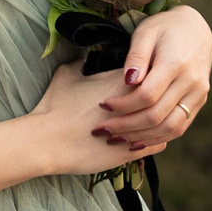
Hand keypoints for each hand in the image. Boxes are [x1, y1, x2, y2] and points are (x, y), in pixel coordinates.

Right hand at [29, 63, 169, 175]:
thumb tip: (84, 59)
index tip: (135, 83)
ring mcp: (137, 129)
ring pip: (162, 121)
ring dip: (157, 120)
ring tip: (148, 121)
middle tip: (145, 101)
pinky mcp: (134, 151)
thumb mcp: (66, 76)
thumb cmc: (56, 107)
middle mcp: (136, 104)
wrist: (48, 141)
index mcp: (123, 81)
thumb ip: (80, 64)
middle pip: (160, 97)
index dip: (144, 78)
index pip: (149, 73)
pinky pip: (158, 143)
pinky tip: (144, 138)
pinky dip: (154, 140)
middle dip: (155, 99)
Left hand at [96, 6, 211, 148]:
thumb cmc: (164, 28)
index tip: (103, 106)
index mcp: (176, 63)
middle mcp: (192, 82)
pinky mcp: (199, 102)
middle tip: (102, 129)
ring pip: (170, 127)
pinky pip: (179, 127)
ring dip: (141, 137)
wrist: (196, 28)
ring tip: (116, 139)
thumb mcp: (146, 32)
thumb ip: (136, 57)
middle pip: (157, 115)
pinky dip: (158, 137)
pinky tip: (137, 139)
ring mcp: (199, 94)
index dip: (123, 105)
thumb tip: (127, 80)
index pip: (147, 95)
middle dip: (127, 126)